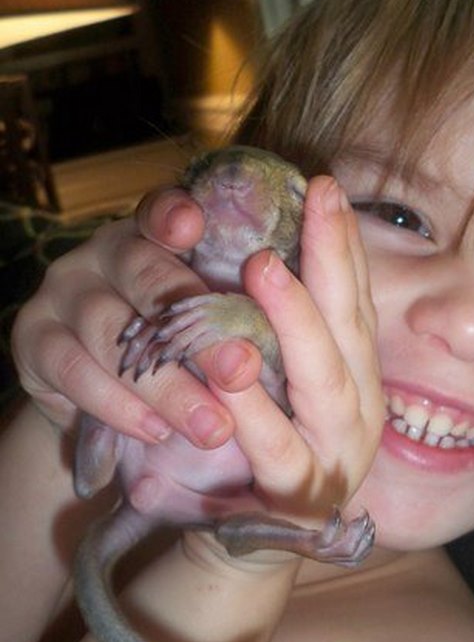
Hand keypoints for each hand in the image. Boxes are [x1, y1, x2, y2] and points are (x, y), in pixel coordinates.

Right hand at [11, 186, 260, 446]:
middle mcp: (106, 252)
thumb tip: (270, 345)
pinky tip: (157, 431)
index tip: (193, 226)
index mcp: (155, 236)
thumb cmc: (173, 351)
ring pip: (111, 331)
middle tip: (242, 371)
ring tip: (212, 426)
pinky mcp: (34, 337)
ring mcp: (64, 290)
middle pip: (147, 277)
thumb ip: (231, 319)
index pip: (160, 211)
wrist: (99, 396)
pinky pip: (74, 370)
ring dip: (166, 386)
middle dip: (199, 331)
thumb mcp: (205, 329)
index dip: (173, 214)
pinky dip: (120, 406)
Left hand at [205, 175, 383, 520]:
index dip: (346, 244)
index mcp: (357, 378)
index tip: (328, 187)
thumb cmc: (261, 444)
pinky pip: (276, 447)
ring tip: (263, 266)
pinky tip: (230, 365)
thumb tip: (270, 244)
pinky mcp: (297, 497)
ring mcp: (335, 456)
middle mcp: (359, 412)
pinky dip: (253, 406)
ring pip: (323, 382)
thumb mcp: (282, 379)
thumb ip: (288, 329)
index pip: (357, 301)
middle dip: (333, 260)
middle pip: (351, 328)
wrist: (246, 540)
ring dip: (295, 321)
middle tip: (317, 200)